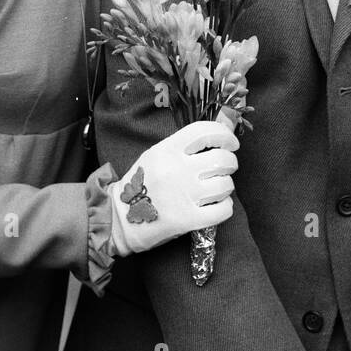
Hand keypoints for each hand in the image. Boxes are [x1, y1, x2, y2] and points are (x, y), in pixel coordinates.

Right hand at [103, 121, 238, 255]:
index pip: (204, 131)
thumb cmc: (142, 185)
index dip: (224, 135)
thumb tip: (223, 131)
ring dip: (226, 186)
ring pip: (226, 185)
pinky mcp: (188, 220)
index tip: (231, 143)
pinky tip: (216, 206)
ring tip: (216, 189)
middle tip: (225, 169)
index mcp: (167, 149)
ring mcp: (184, 195)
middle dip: (230, 163)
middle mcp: (177, 169)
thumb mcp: (156, 156)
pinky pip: (224, 210)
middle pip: (222, 159)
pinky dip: (225, 207)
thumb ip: (185, 146)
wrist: (120, 219)